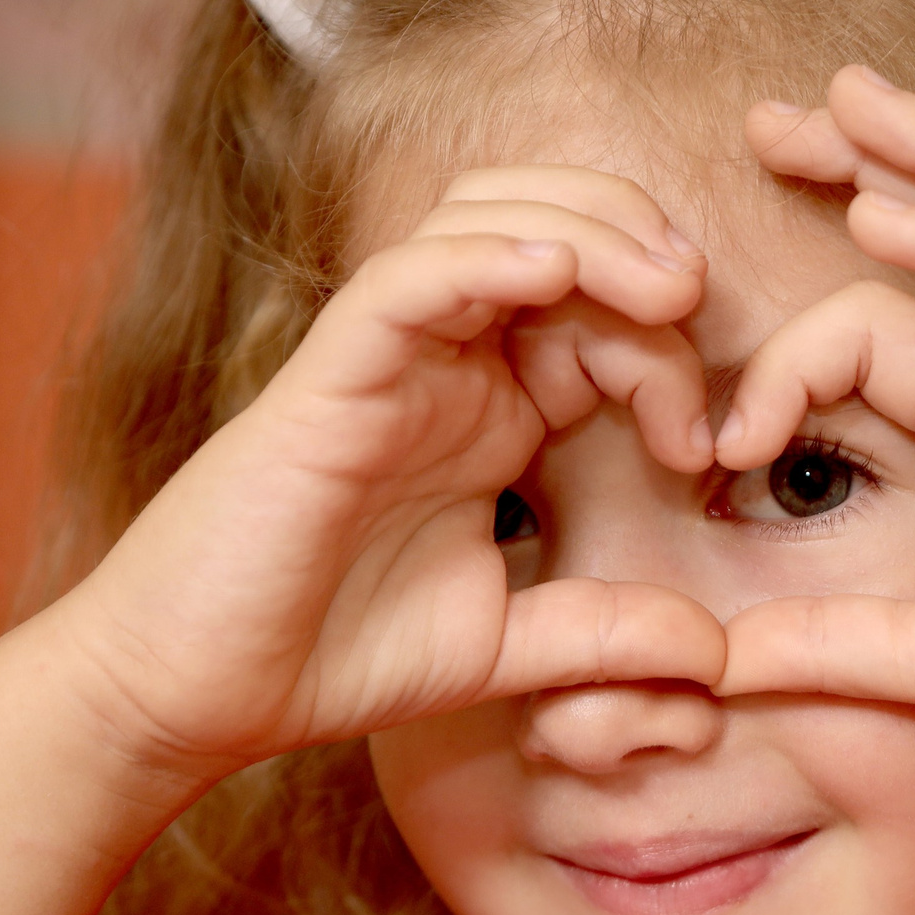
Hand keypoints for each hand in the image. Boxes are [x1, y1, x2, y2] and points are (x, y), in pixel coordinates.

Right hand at [48, 166, 724, 790]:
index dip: (671, 355)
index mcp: (491, 407)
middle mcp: (443, 363)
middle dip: (641, 243)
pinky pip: (404, 279)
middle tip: (696, 305)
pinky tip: (553, 271)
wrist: (194, 695)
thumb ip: (606, 635)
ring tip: (656, 285)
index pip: (599, 316)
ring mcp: (384, 359)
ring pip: (484, 219)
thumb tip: (720, 654)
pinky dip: (480, 256)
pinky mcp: (326, 377)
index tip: (710, 451)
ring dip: (583, 227)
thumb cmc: (328, 656)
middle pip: (554, 226)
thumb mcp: (505, 648)